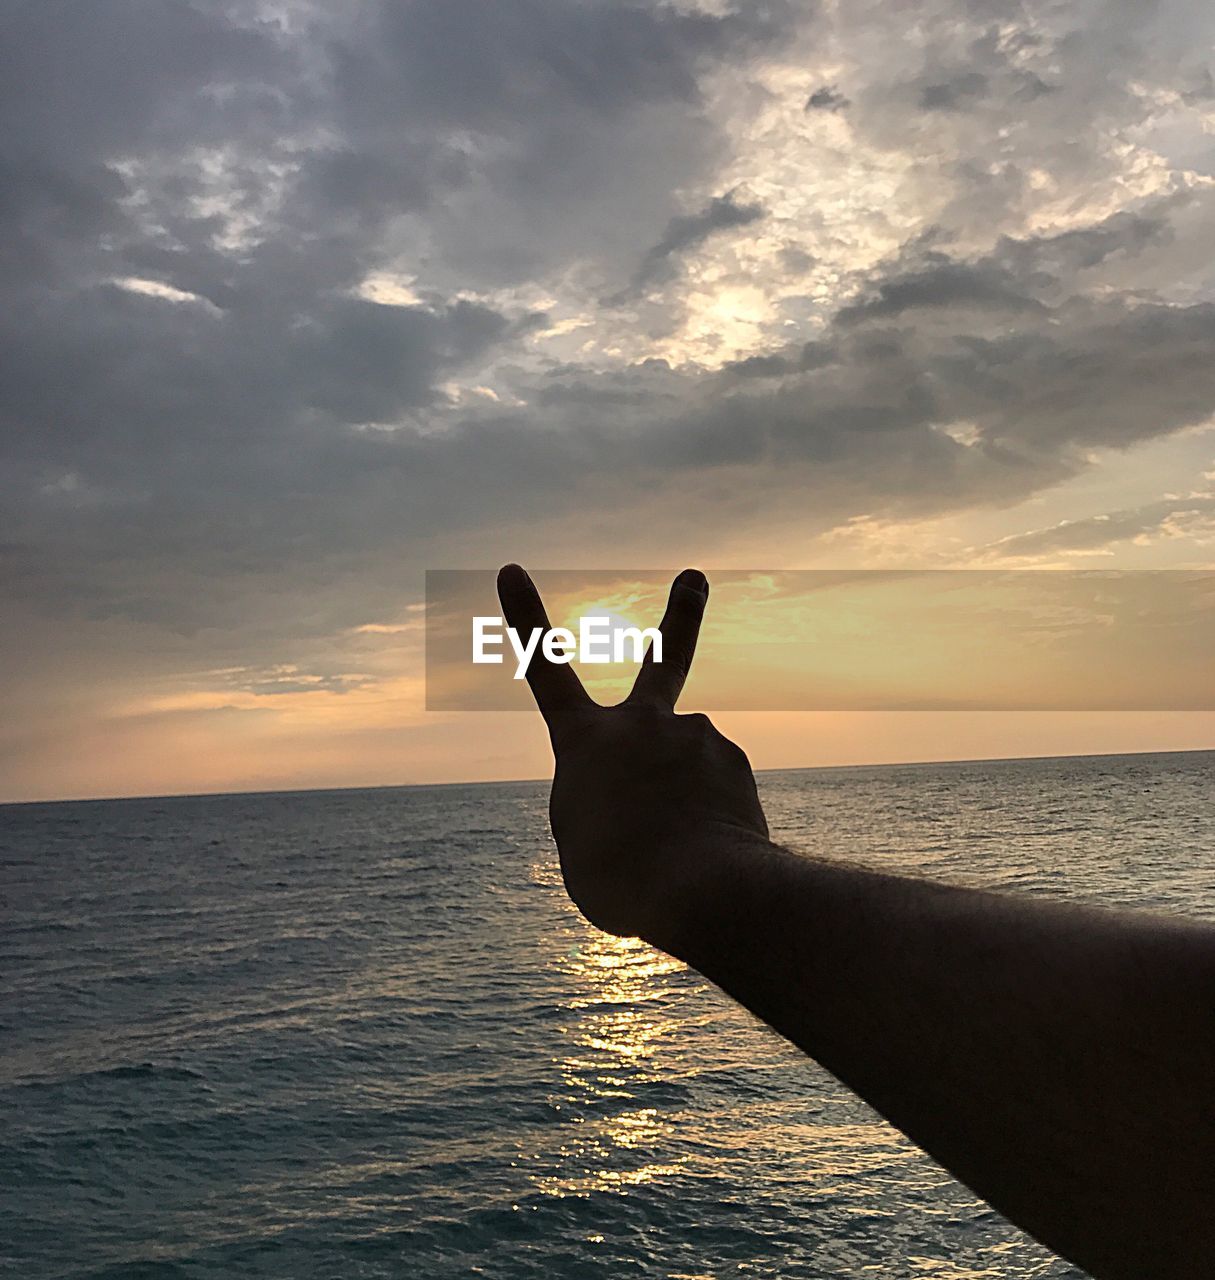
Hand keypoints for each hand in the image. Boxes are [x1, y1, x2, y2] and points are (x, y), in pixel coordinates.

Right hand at [496, 564, 768, 939]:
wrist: (699, 890)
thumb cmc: (621, 878)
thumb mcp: (583, 846)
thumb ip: (604, 803)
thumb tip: (645, 791)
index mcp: (584, 741)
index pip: (545, 670)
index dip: (527, 619)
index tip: (513, 569)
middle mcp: (643, 723)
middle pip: (665, 657)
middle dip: (682, 614)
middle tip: (696, 578)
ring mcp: (694, 735)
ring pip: (686, 769)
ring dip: (682, 803)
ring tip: (674, 848)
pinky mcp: (734, 761)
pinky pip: (716, 792)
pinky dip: (709, 818)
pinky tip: (705, 849)